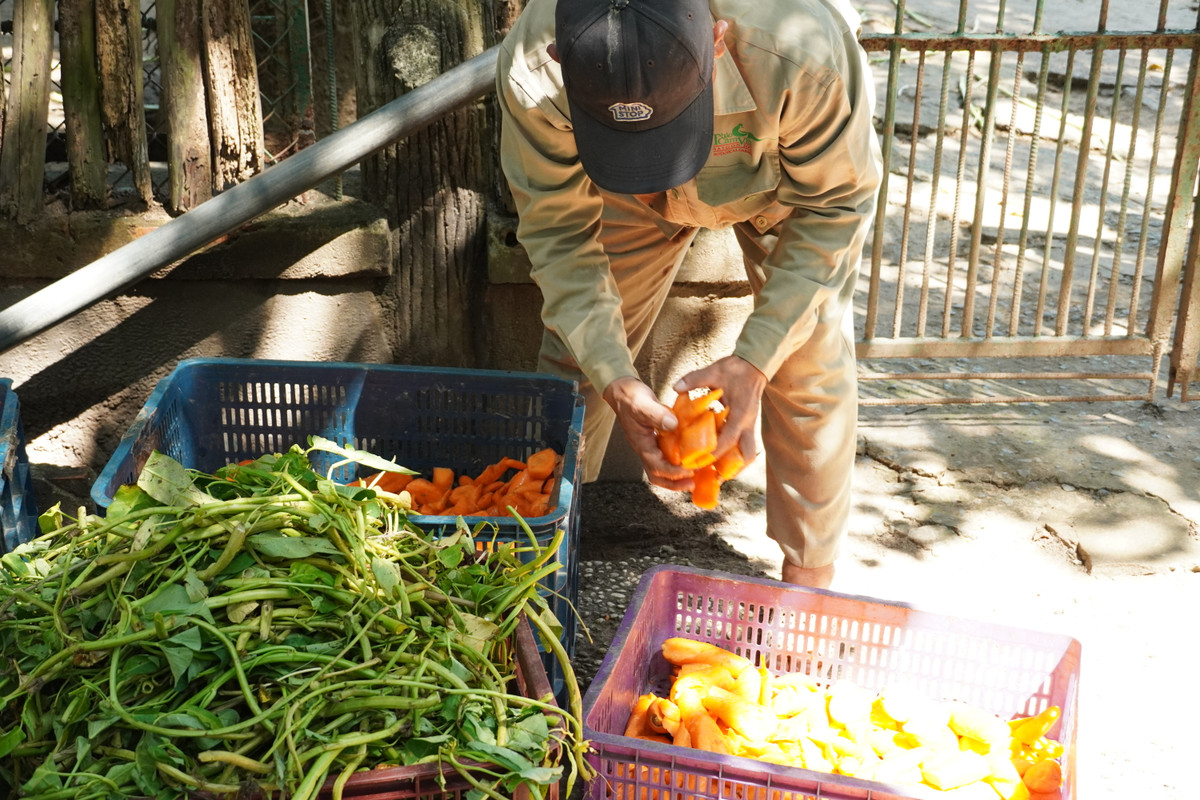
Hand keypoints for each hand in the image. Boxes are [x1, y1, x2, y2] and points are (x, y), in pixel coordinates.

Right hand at [602, 377, 694, 490]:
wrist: (623, 391)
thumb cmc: (631, 397)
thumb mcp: (643, 404)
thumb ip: (657, 414)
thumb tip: (673, 425)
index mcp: (641, 445)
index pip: (656, 467)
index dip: (673, 473)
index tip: (689, 471)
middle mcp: (646, 449)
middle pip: (658, 475)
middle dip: (674, 483)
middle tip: (691, 483)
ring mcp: (651, 446)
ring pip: (663, 468)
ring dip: (677, 476)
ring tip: (694, 476)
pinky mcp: (657, 440)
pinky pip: (668, 456)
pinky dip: (678, 461)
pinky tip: (691, 457)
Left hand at [673, 356, 765, 476]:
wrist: (755, 365)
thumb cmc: (735, 369)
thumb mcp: (714, 371)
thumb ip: (695, 379)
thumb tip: (676, 387)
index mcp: (740, 414)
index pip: (728, 440)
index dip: (713, 453)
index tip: (699, 462)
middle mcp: (748, 424)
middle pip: (746, 456)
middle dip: (731, 469)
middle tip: (712, 477)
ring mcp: (750, 426)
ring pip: (748, 454)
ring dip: (735, 466)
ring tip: (717, 475)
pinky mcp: (748, 426)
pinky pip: (745, 447)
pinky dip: (734, 457)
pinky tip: (720, 460)